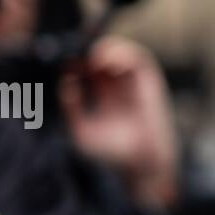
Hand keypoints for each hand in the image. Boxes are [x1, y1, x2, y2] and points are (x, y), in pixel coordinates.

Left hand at [58, 36, 178, 207]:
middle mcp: (120, 87)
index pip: (87, 69)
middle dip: (88, 52)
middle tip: (75, 57)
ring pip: (119, 52)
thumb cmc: (113, 154)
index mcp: (104, 97)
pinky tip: (108, 64)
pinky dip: (123, 54)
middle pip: (101, 56)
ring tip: (92, 59)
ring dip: (105, 50)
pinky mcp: (150, 83)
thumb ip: (71, 107)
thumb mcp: (81, 132)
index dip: (76, 62)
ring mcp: (135, 84)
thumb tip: (66, 80)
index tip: (65, 64)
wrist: (142, 165)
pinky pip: (138, 58)